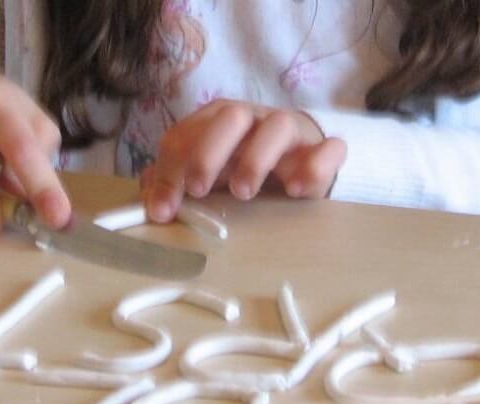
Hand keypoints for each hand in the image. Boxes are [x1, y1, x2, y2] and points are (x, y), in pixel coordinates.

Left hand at [141, 99, 346, 221]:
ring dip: (257, 157)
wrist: (301, 159)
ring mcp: (290, 132)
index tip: (163, 212)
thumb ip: (176, 182)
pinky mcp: (322, 149)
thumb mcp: (207, 174)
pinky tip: (296, 191)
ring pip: (278, 126)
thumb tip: (151, 201)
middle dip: (208, 152)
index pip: (185, 136)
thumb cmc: (244, 165)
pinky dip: (315, 166)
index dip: (169, 172)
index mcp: (216, 122)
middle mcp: (252, 119)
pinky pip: (328, 148)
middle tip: (198, 189)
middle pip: (230, 116)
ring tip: (244, 192)